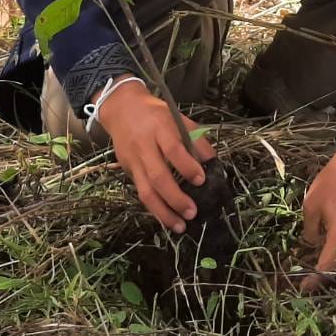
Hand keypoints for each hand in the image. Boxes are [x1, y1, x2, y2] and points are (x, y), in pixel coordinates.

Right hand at [99, 80, 216, 233]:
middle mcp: (145, 146)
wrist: (122, 109)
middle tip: (192, 212)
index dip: (187, 166)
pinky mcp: (127, 171)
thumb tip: (213, 162)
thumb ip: (196, 138)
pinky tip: (167, 219)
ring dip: (163, 212)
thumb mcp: (178, 118)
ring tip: (180, 226)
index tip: (201, 180)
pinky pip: (141, 193)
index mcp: (160, 128)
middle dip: (175, 198)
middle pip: (158, 176)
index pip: (173, 149)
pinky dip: (154, 209)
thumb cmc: (157, 114)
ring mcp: (134, 161)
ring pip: (146, 191)